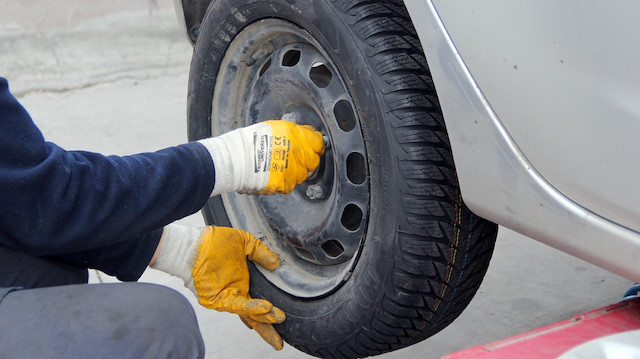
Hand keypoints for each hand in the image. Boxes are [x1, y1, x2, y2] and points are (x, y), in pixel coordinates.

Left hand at [151, 224, 285, 349]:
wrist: (195, 245)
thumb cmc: (215, 243)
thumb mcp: (244, 243)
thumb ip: (261, 251)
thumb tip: (276, 262)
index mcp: (243, 284)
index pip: (258, 303)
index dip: (269, 314)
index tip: (281, 321)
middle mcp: (236, 294)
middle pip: (255, 317)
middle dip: (268, 330)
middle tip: (280, 342)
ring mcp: (228, 299)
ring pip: (248, 314)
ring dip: (264, 318)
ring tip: (279, 318)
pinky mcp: (218, 300)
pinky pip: (237, 306)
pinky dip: (252, 307)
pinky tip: (266, 307)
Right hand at [199, 119, 324, 195]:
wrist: (236, 159)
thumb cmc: (250, 141)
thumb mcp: (275, 127)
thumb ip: (294, 133)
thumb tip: (306, 135)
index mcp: (296, 135)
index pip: (318, 142)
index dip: (315, 146)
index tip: (313, 149)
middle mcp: (297, 152)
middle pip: (314, 161)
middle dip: (306, 162)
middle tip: (294, 160)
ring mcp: (293, 169)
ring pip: (303, 175)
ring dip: (295, 173)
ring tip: (279, 168)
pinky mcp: (286, 183)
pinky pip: (290, 185)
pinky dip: (284, 182)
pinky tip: (274, 176)